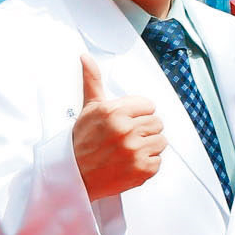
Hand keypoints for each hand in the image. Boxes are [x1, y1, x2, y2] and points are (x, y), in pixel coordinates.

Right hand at [72, 54, 165, 199]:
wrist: (72, 177)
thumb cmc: (81, 142)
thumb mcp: (88, 108)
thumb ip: (93, 81)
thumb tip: (86, 58)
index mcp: (114, 112)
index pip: (149, 106)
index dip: (138, 114)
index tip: (126, 122)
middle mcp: (125, 130)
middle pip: (157, 123)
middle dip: (144, 130)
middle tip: (126, 138)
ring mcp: (135, 151)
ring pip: (161, 141)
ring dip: (148, 147)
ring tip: (128, 150)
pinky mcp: (142, 170)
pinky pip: (158, 161)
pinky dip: (147, 164)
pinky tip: (129, 163)